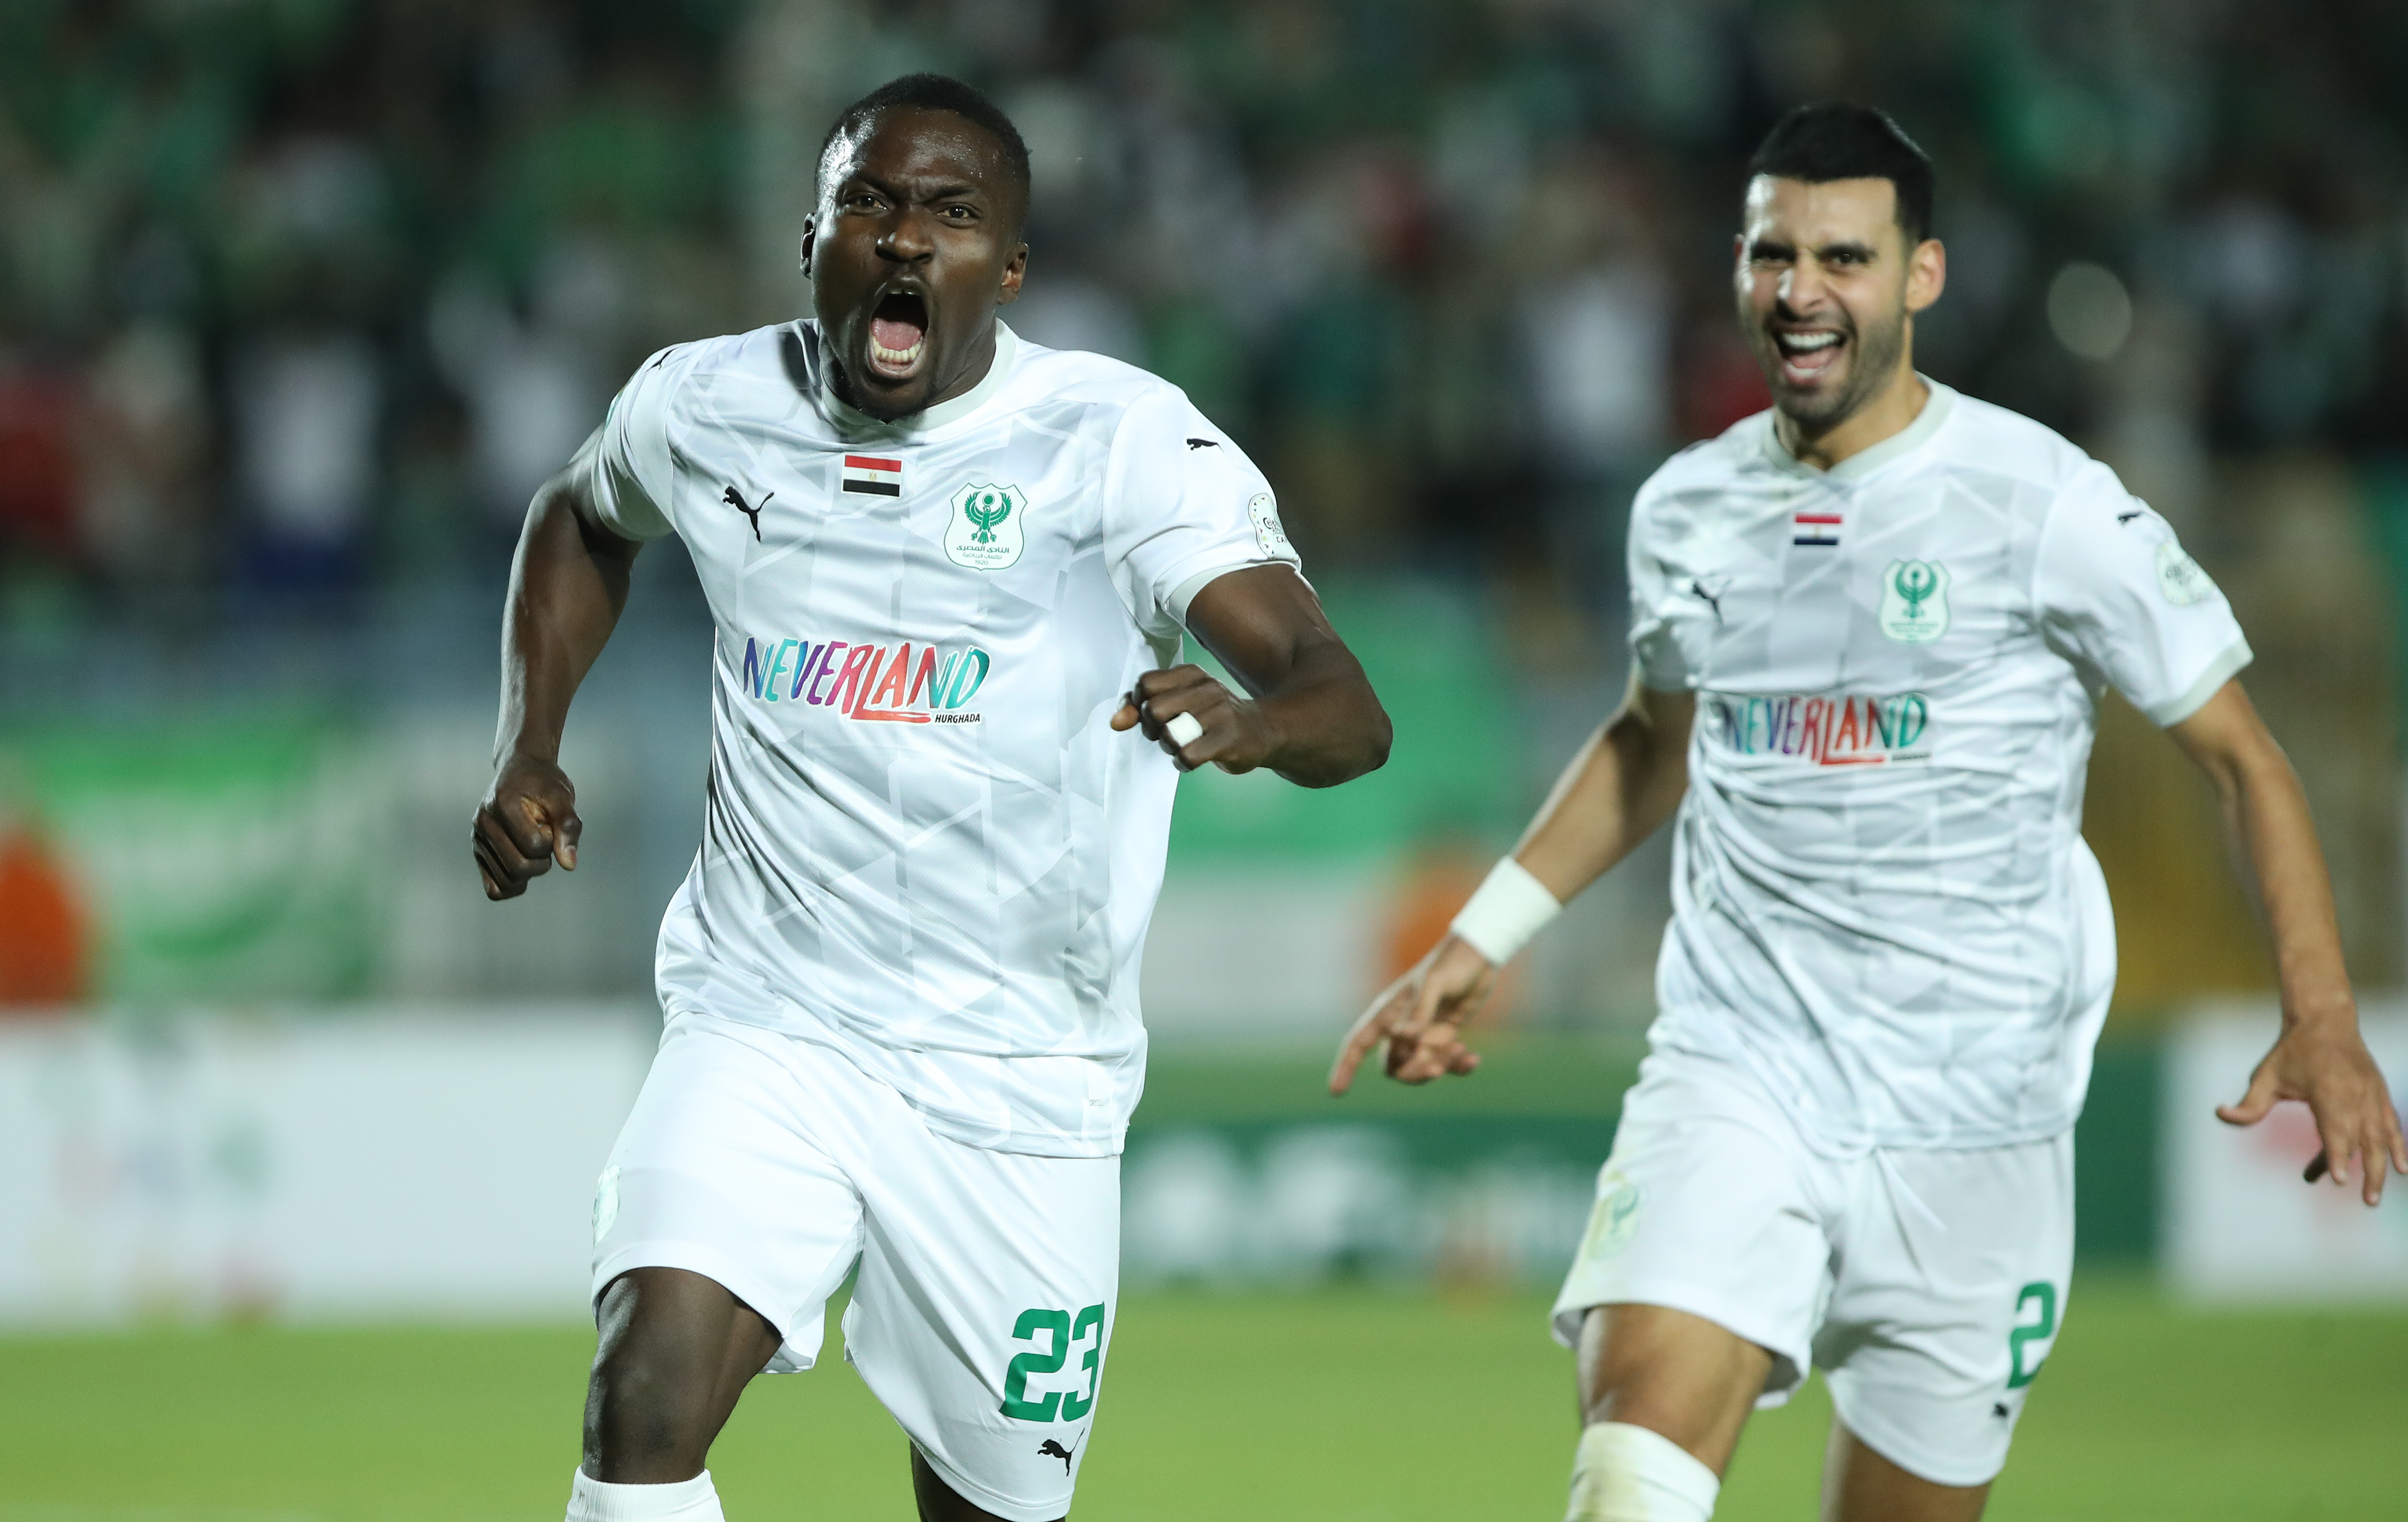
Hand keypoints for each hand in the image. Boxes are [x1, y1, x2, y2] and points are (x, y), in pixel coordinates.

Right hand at [473, 752, 582, 899]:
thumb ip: (569, 828)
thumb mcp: (562, 797)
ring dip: (530, 873)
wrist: (520, 770)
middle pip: (518, 867)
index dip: (552, 841)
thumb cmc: (544, 782)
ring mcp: (478, 839)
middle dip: (543, 861)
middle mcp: (483, 823)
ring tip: (533, 847)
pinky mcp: (479, 852)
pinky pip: (494, 888)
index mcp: (502, 803)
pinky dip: (513, 886)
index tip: (551, 824)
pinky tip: (525, 870)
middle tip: (545, 839)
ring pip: (506, 882)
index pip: (533, 845)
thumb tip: (569, 865)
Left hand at [1110, 664, 1281, 772]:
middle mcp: (1206, 688)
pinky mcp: (1229, 739)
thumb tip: (1116, 721)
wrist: (1264, 730)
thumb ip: (1143, 706)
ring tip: (1181, 746)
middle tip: (1166, 734)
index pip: (1145, 683)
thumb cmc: (1214, 717)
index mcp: (1192, 674)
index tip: (1151, 716)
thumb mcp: (1181, 702)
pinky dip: (1182, 762)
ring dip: (1168, 747)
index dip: (1138, 704)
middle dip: (1152, 729)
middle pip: (1153, 710)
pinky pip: (1188, 755)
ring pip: (1169, 735)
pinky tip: (1191, 760)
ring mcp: (1220, 713)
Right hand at [1328, 934, 1495, 1094]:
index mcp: (1388, 1011)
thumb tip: (1404, 1036)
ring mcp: (1423, 1033)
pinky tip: (1473, 1060)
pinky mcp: (1445, 1036)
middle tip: (1437, 1067)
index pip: (1358, 1042)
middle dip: (1413, 1072)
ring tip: (1461, 1050)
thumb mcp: (1434, 983)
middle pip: (1394, 1065)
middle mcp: (1401, 1026)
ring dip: (1439, 1066)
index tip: (1336, 1092)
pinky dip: (1458, 1067)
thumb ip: (1419, 1011)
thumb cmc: (1451, 964)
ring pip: (1420, 1067)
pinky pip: (1446, 1062)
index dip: (1345, 1067)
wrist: (1479, 957)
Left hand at [2217, 1015, 2407, 1205]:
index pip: (2334, 1129)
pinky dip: (2399, 1147)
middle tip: (2365, 1201)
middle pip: (2363, 1140)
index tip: (2338, 1179)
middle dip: (2366, 1172)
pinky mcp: (2381, 1095)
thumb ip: (2248, 1103)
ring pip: (2381, 1138)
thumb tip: (2220, 1113)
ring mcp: (2371, 1095)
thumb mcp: (2266, 1075)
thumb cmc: (2292, 1051)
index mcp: (2326, 1090)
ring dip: (2381, 1168)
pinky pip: (2393, 1126)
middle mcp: (2354, 1095)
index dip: (2336, 1155)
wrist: (2325, 1022)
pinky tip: (2403, 1169)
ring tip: (2373, 1198)